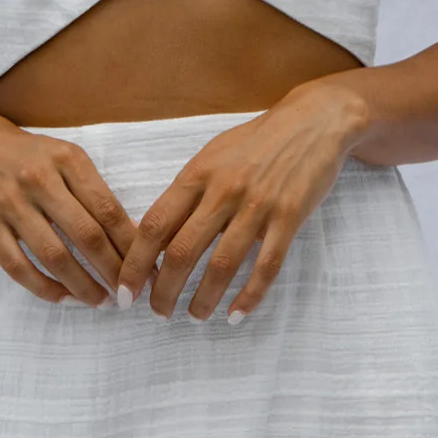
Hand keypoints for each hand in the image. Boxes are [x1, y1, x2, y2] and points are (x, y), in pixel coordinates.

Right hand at [0, 108, 137, 306]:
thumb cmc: (28, 156)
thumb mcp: (65, 159)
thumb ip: (95, 192)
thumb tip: (132, 234)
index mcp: (67, 159)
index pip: (108, 209)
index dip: (131, 245)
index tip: (147, 269)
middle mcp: (39, 179)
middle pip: (87, 235)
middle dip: (113, 271)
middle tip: (128, 295)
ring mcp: (9, 202)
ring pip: (54, 256)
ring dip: (82, 285)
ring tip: (101, 301)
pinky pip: (18, 266)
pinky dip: (44, 288)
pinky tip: (64, 297)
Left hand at [115, 80, 370, 321]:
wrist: (313, 121)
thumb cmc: (256, 141)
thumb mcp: (212, 156)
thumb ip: (186, 193)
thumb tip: (155, 235)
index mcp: (197, 175)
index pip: (154, 226)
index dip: (135, 264)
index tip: (124, 292)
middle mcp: (222, 191)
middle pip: (181, 251)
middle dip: (163, 291)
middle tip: (158, 314)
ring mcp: (257, 206)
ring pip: (222, 265)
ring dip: (203, 299)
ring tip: (195, 316)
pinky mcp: (290, 218)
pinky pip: (266, 266)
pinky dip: (249, 296)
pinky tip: (236, 314)